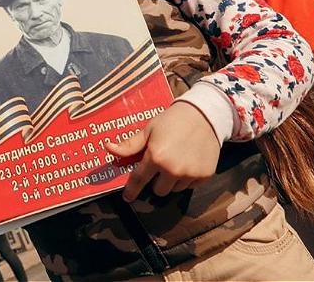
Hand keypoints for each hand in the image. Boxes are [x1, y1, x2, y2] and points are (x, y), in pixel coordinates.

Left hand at [103, 101, 220, 201]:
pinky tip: (188, 162)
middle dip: (156, 182)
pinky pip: (190, 186)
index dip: (132, 190)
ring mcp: (190, 174)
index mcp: (156, 157)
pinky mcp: (205, 175)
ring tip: (175, 161)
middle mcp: (173, 169)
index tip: (128, 197)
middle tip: (159, 167)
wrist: (203, 115)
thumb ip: (130, 145)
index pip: (139, 180)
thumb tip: (108, 148)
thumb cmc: (171, 121)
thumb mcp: (148, 130)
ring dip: (172, 181)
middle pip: (158, 190)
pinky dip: (187, 178)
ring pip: (175, 190)